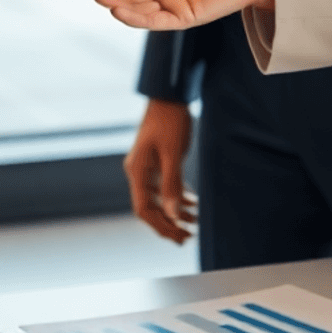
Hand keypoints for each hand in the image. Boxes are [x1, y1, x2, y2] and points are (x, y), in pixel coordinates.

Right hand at [125, 100, 197, 244]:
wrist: (169, 95)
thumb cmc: (170, 120)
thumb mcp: (173, 153)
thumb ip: (172, 184)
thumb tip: (173, 215)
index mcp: (137, 171)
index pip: (144, 209)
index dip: (161, 225)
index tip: (179, 235)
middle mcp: (138, 172)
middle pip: (150, 208)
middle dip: (168, 224)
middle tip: (188, 237)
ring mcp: (146, 168)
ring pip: (158, 199)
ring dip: (174, 213)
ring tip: (194, 223)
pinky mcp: (156, 162)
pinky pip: (164, 187)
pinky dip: (176, 198)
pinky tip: (192, 204)